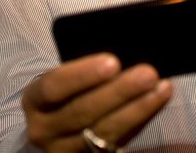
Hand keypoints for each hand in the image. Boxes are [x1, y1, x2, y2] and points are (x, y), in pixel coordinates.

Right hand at [21, 53, 171, 151]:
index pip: (53, 87)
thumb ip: (84, 70)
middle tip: (148, 73)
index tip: (113, 61)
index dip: (82, 74)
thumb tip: (121, 53)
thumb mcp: (62, 78)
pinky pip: (119, 143)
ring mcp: (65, 150)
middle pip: (82, 112)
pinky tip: (156, 102)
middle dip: (119, 92)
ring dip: (138, 109)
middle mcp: (44, 129)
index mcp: (34, 100)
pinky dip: (140, 121)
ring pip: (105, 132)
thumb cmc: (65, 92)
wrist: (57, 126)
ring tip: (161, 87)